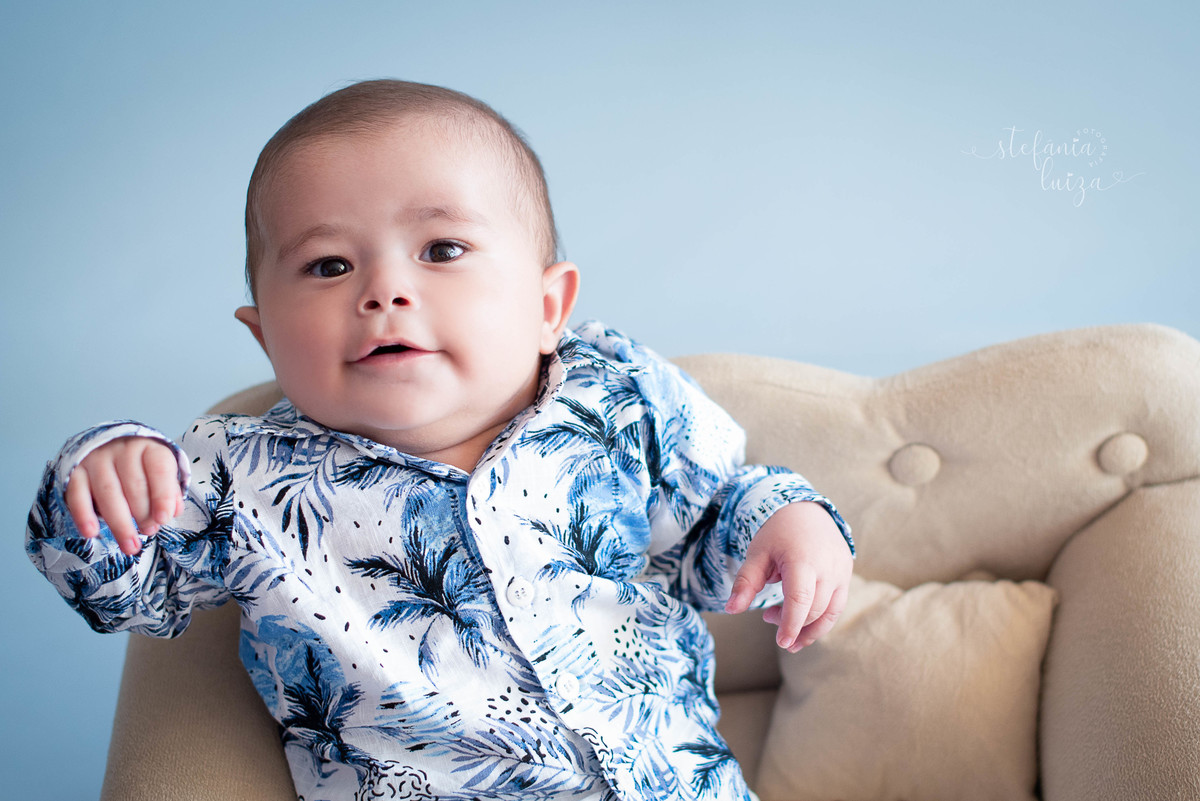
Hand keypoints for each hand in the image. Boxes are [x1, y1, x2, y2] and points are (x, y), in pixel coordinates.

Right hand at [65, 436, 182, 555]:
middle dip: (143, 513)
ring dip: (120, 523)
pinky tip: (91, 533)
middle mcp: (122, 449)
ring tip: (131, 546)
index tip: (163, 519)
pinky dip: (83, 515)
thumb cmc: (141, 467)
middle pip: (134, 484)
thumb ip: (169, 491)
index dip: (163, 495)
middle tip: (149, 531)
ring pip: (107, 492)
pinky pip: (77, 494)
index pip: (159, 469)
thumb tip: (173, 511)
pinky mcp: (74, 471)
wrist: (107, 447)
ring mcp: (96, 459)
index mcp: (149, 448)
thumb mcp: (160, 474)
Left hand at [724, 501, 852, 651]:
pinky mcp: (847, 574)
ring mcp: (842, 570)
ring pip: (831, 613)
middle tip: (768, 616)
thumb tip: (730, 610)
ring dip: (811, 631)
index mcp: (803, 559)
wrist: (803, 509)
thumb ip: (745, 583)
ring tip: (791, 639)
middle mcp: (828, 566)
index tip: (781, 642)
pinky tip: (803, 623)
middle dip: (792, 624)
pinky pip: (837, 605)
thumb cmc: (776, 533)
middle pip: (814, 610)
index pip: (800, 600)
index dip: (791, 624)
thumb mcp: (757, 554)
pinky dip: (822, 619)